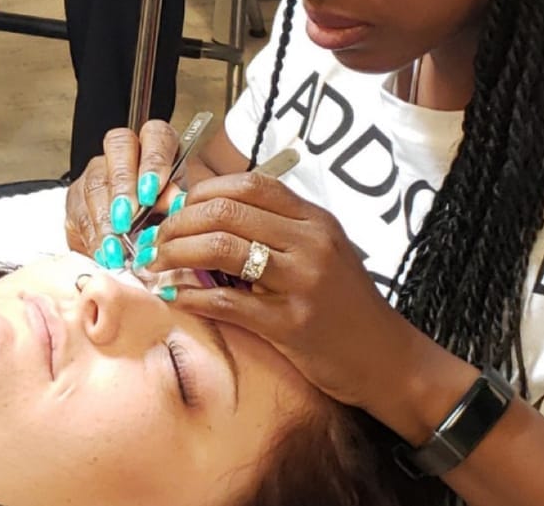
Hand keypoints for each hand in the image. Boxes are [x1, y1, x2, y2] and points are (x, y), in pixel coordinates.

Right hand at [64, 121, 187, 261]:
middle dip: (122, 187)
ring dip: (105, 218)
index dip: (153, 162)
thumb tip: (173, 202)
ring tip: (116, 246)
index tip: (151, 193)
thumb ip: (175, 202)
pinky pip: (79, 211)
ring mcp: (98, 171)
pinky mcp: (78, 197)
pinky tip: (103, 251)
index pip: (155, 136)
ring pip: (95, 182)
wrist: (141, 238)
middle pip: (118, 149)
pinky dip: (93, 236)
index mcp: (159, 147)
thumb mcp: (176, 210)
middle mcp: (126, 153)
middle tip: (127, 219)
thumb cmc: (164, 217)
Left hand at [146, 172, 456, 435]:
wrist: (387, 360)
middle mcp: (311, 242)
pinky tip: (173, 298)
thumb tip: (207, 222)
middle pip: (227, 212)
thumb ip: (276, 235)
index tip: (177, 210)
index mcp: (315, 220)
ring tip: (155, 265)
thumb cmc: (346, 308)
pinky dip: (190, 297)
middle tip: (155, 241)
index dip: (203, 192)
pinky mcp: (290, 323)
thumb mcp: (321, 256)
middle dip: (179, 224)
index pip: (250, 184)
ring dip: (176, 255)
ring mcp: (302, 281)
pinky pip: (225, 302)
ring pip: (221, 249)